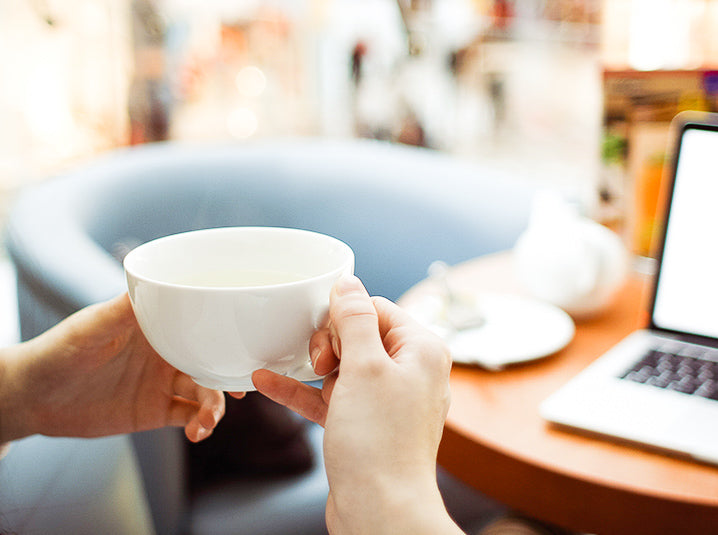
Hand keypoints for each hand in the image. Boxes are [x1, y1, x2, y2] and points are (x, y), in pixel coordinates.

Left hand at [0, 293, 228, 443]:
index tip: (245, 342)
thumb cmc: (59, 350)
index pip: (201, 323)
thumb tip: (157, 284)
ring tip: (208, 420)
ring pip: (205, 391)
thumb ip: (123, 309)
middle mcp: (166, 352)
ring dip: (215, 405)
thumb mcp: (91, 327)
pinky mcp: (155, 411)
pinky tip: (197, 433)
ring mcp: (163, 382)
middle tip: (244, 389)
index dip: (226, 332)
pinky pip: (188, 417)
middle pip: (212, 359)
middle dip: (230, 374)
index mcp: (158, 326)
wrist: (34, 397)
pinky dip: (199, 425)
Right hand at [249, 275, 461, 534]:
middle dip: (330, 344)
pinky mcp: (365, 425)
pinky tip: (266, 381)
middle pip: (359, 335)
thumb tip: (348, 283)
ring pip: (343, 367)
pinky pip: (331, 397)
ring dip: (313, 368)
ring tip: (291, 368)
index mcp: (421, 351)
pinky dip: (304, 391)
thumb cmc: (380, 442)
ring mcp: (386, 401)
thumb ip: (355, 319)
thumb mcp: (364, 367)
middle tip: (320, 364)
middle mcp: (409, 373)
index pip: (378, 309)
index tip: (324, 334)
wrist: (380, 512)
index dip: (345, 317)